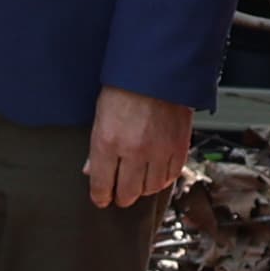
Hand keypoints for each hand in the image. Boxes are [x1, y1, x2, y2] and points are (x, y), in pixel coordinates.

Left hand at [84, 86, 193, 207]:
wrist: (158, 71)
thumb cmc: (126, 88)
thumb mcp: (101, 116)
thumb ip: (97, 148)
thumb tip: (91, 170)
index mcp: (108, 142)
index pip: (101, 184)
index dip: (100, 196)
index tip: (101, 199)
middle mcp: (133, 151)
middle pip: (127, 192)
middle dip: (121, 197)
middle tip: (119, 195)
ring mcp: (158, 151)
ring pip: (150, 188)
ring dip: (142, 189)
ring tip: (137, 183)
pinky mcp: (179, 147)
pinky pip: (171, 176)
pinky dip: (163, 179)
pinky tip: (156, 174)